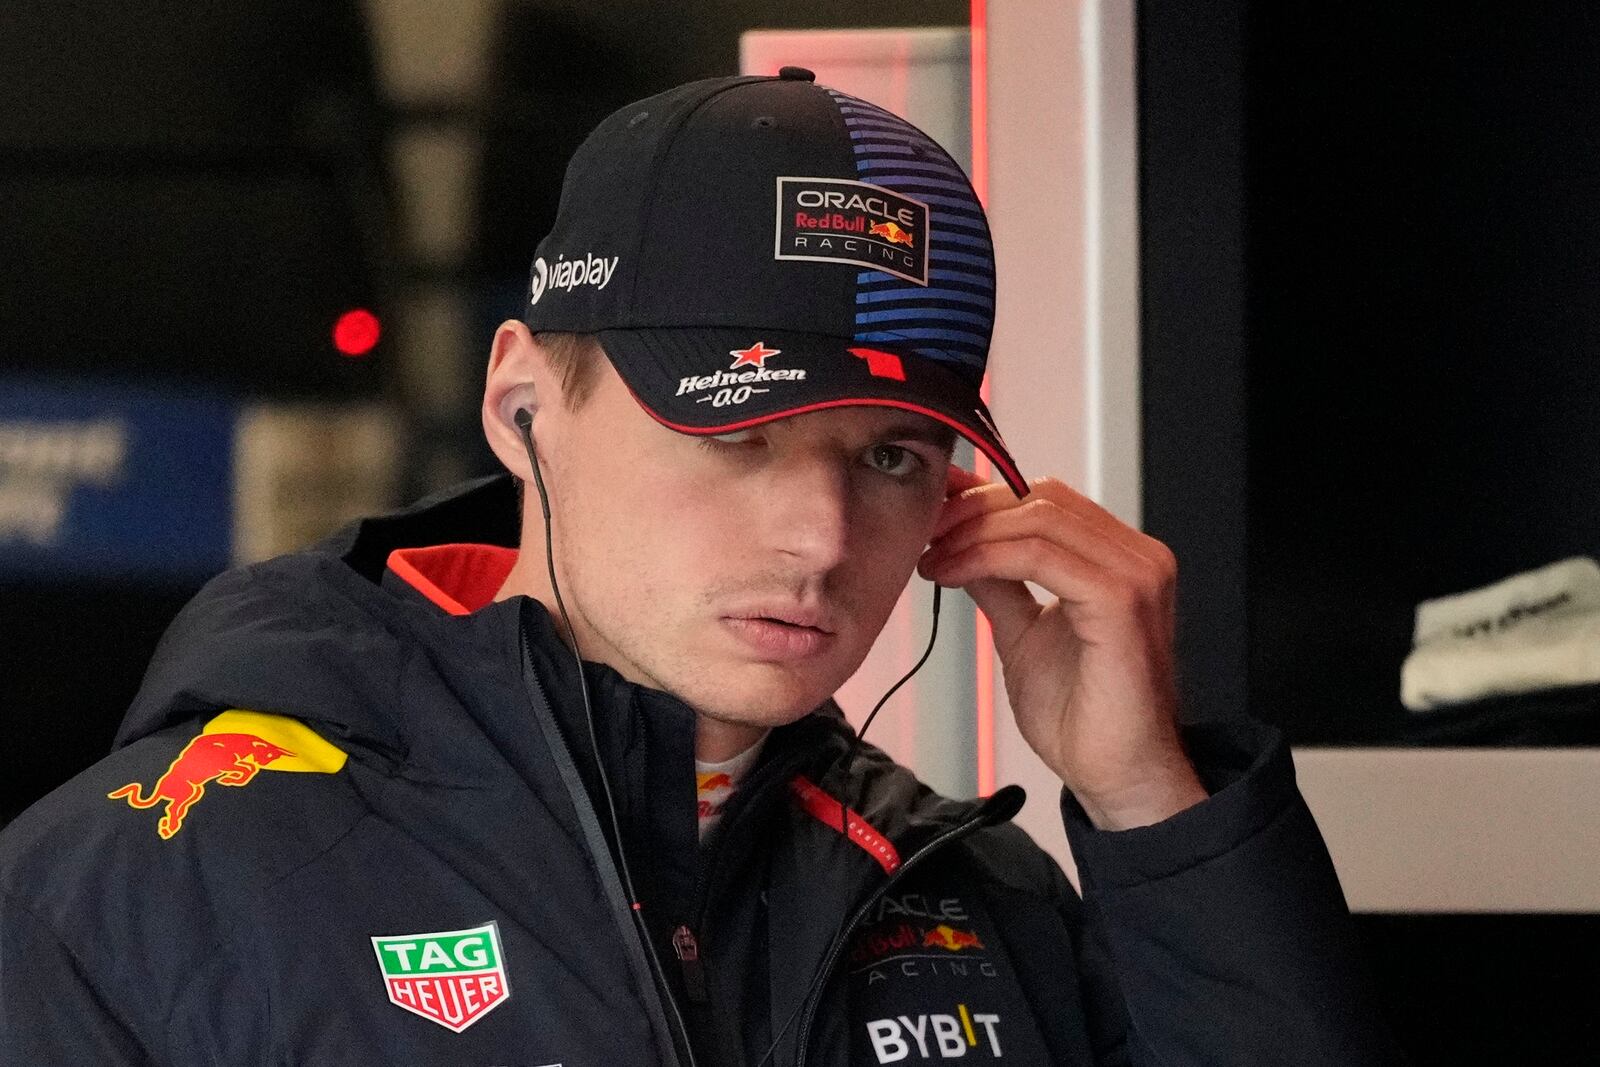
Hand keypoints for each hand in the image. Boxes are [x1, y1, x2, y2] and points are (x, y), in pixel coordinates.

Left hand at [917, 468, 1207, 829]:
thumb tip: (959, 545)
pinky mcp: (1122, 600)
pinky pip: (1041, 556)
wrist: (1114, 776)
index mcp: (1120, 558)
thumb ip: (999, 583)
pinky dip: (986, 557)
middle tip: (923, 533)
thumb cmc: (1082, 716)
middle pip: (1041, 497)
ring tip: (932, 558)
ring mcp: (1136, 575)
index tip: (932, 514)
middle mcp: (1138, 556)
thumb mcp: (1023, 631)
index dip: (982, 498)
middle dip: (971, 510)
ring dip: (971, 533)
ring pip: (1038, 519)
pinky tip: (952, 573)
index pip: (1046, 498)